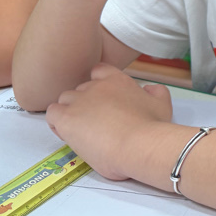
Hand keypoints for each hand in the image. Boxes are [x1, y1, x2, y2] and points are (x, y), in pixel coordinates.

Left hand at [46, 64, 172, 179]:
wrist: (139, 144)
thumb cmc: (152, 128)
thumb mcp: (162, 104)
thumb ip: (156, 91)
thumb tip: (148, 89)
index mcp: (118, 80)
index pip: (98, 71)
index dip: (96, 85)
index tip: (101, 101)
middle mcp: (97, 86)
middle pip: (80, 89)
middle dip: (83, 103)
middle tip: (93, 122)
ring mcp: (80, 101)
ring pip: (64, 100)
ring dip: (69, 112)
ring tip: (80, 131)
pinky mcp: (66, 118)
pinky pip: (52, 114)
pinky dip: (57, 123)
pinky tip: (69, 134)